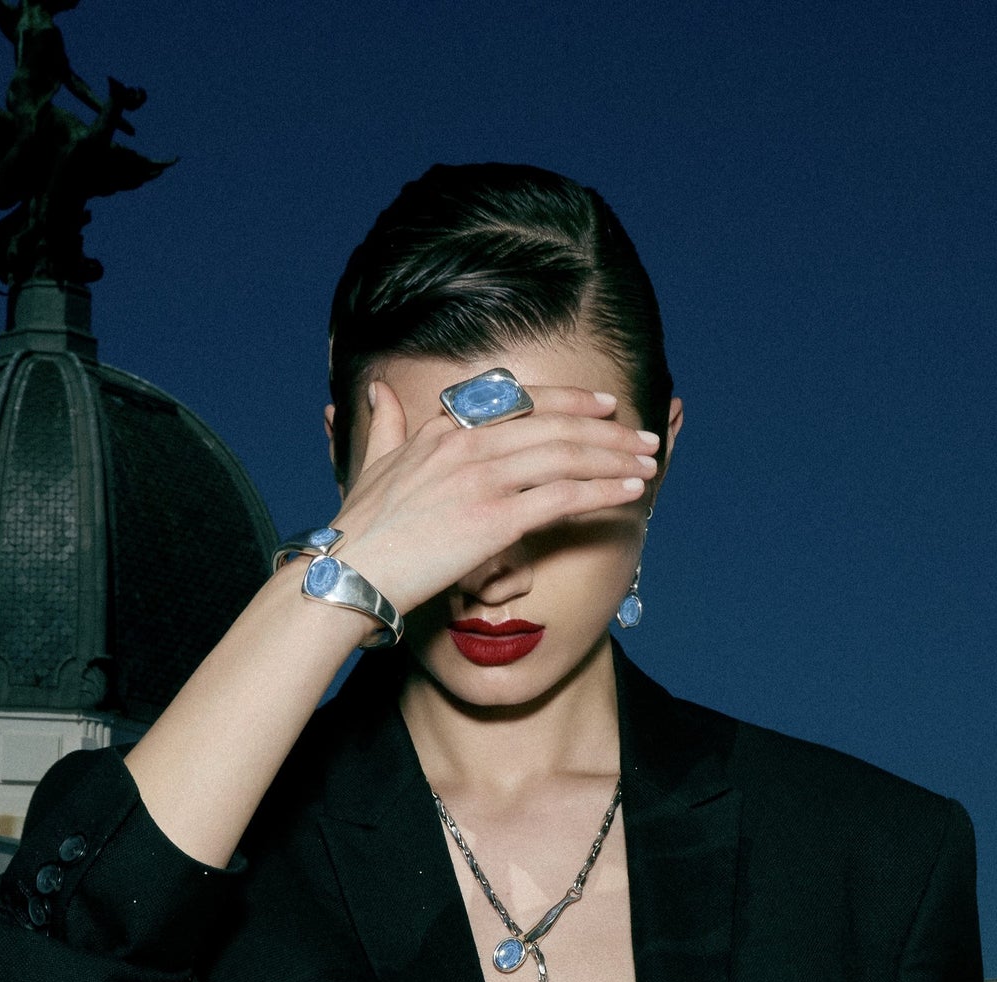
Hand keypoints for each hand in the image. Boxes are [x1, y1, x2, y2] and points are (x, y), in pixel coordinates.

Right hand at [328, 379, 658, 615]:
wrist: (347, 574)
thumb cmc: (358, 532)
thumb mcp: (370, 465)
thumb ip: (385, 426)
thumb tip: (378, 391)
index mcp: (443, 430)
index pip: (520, 401)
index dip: (570, 401)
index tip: (604, 406)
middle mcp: (467, 445)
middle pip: (555, 425)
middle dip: (608, 430)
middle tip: (644, 437)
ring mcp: (483, 479)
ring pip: (567, 455)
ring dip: (616, 457)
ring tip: (648, 463)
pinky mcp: (495, 520)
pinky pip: (564, 497)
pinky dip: (604, 491)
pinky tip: (631, 492)